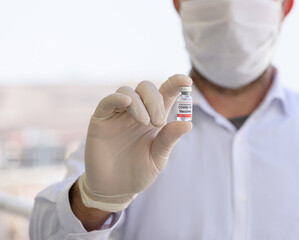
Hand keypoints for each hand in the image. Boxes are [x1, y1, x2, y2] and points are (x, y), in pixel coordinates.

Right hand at [78, 74, 192, 211]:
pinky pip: (107, 102)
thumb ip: (169, 138)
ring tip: (145, 123)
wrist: (115, 190)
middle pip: (146, 88)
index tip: (186, 80)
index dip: (175, 83)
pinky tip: (127, 103)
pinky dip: (117, 98)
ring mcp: (118, 115)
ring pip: (128, 91)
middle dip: (155, 100)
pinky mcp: (101, 120)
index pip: (165, 92)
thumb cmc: (139, 172)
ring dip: (140, 103)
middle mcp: (137, 112)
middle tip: (158, 122)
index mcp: (154, 117)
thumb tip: (188, 124)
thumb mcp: (158, 156)